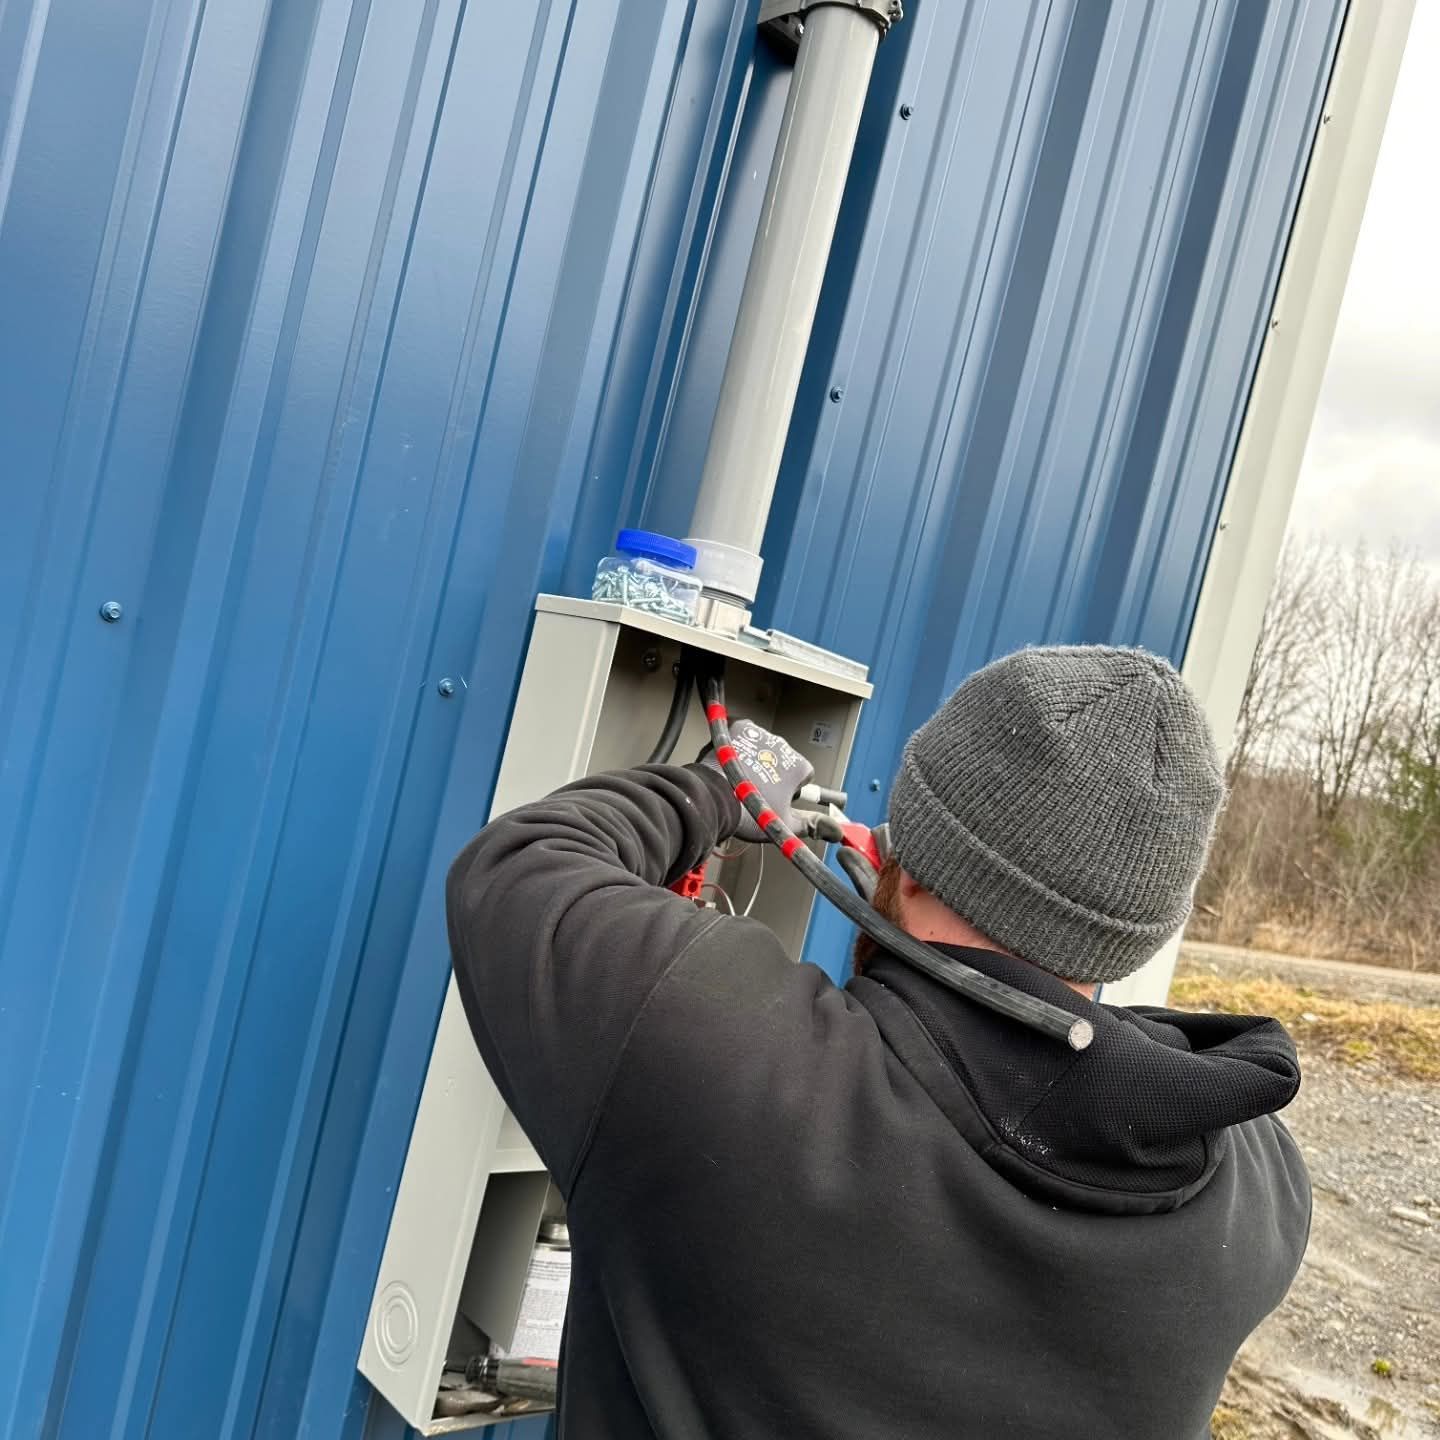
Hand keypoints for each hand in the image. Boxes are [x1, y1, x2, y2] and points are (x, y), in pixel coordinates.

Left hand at [701, 718, 813, 842]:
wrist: (715, 800)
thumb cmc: (749, 813)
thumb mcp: (784, 824)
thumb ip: (813, 824)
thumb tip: (835, 830)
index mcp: (798, 766)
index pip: (805, 774)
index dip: (792, 788)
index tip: (778, 796)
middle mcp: (783, 745)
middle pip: (784, 758)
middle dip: (774, 771)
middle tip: (757, 789)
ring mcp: (760, 734)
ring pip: (764, 745)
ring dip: (757, 757)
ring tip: (741, 778)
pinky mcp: (739, 728)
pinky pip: (744, 735)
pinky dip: (739, 746)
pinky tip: (732, 763)